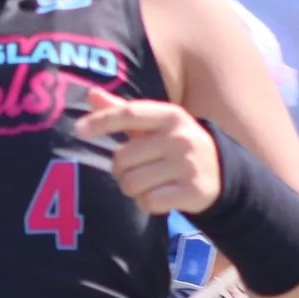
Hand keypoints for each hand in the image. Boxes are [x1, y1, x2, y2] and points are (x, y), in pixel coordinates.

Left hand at [74, 88, 221, 214]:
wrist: (219, 173)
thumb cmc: (174, 145)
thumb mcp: (155, 124)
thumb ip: (122, 111)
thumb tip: (91, 94)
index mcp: (170, 115)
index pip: (129, 114)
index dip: (101, 121)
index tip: (78, 130)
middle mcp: (180, 137)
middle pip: (122, 158)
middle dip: (121, 169)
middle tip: (137, 169)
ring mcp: (188, 165)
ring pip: (132, 184)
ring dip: (133, 188)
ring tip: (149, 183)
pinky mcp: (192, 191)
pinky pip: (148, 202)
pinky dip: (147, 203)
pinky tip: (160, 196)